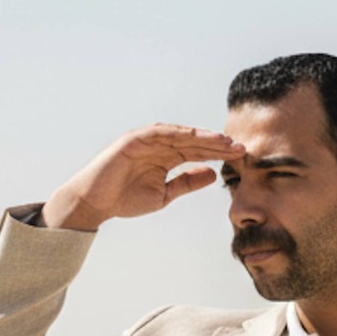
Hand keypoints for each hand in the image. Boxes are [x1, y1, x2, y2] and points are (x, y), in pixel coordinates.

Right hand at [43, 124, 241, 230]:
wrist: (95, 202)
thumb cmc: (125, 199)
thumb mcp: (164, 195)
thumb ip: (187, 183)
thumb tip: (213, 174)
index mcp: (167, 158)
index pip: (198, 153)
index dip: (218, 155)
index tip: (241, 158)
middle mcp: (159, 145)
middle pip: (193, 142)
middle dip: (216, 144)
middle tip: (240, 147)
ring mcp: (147, 140)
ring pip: (180, 135)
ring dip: (201, 137)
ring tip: (223, 141)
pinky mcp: (134, 139)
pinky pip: (159, 133)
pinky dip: (177, 133)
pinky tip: (195, 136)